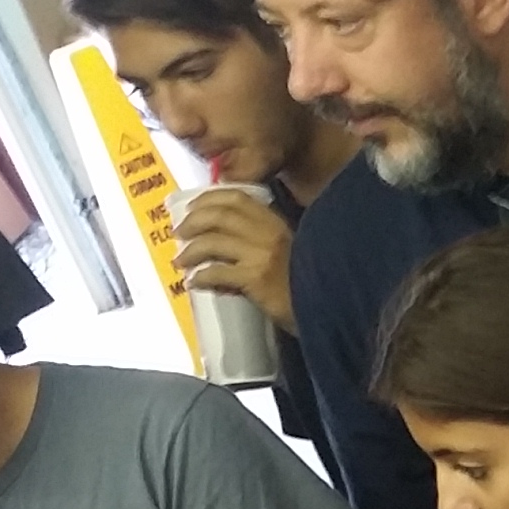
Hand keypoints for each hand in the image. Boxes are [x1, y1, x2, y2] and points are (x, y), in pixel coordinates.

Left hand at [173, 188, 298, 331]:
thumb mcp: (291, 254)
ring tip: (181, 261)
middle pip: (219, 215)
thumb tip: (229, 246)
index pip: (237, 198)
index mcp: (277, 224)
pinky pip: (217, 272)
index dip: (208, 198)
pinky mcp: (257, 280)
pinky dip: (200, 277)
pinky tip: (194, 283)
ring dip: (190, 251)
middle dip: (192, 221)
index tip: (192, 207)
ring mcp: (262, 256)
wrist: (330, 310)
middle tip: (179, 232)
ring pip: (212, 242)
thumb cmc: (310, 284)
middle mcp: (269, 233)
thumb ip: (265, 244)